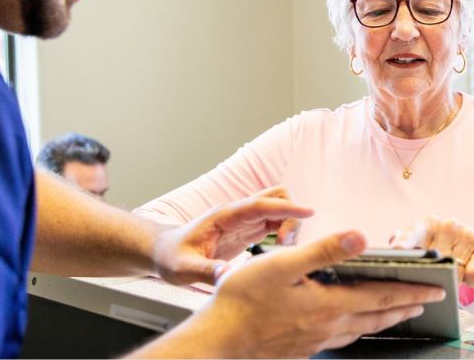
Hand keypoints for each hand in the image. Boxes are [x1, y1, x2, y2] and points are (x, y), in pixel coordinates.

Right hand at [142, 231, 446, 358]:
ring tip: (394, 315)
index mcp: (329, 305)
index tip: (436, 290)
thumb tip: (360, 238)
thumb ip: (325, 251)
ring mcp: (314, 342)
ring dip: (382, 322)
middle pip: (377, 318)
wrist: (217, 342)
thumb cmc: (242, 302)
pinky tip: (346, 329)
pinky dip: (354, 331)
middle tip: (424, 303)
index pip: (383, 298)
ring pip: (359, 331)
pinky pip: (338, 340)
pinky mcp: (300, 350)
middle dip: (404, 309)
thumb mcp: (284, 264)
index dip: (412, 292)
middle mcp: (327, 327)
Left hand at [151, 185, 312, 285]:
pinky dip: (287, 234)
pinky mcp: (249, 230)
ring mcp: (245, 220)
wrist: (164, 251)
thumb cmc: (171, 256)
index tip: (309, 212)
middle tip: (287, 246)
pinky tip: (282, 254)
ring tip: (284, 253)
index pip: (261, 204)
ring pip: (280, 210)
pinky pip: (277, 223)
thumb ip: (205, 271)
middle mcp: (238, 213)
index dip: (287, 207)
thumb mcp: (183, 268)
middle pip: (277, 197)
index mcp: (224, 216)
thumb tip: (227, 275)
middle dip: (292, 216)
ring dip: (291, 227)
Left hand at [389, 215, 473, 289]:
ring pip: (454, 267)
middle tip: (427, 278)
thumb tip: (392, 242)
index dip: (404, 241)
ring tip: (452, 277)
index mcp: (427, 226)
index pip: (412, 233)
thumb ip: (408, 249)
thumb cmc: (443, 256)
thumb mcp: (424, 254)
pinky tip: (469, 279)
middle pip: (434, 255)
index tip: (397, 250)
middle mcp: (447, 225)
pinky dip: (471, 279)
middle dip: (430, 271)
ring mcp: (467, 233)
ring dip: (452, 278)